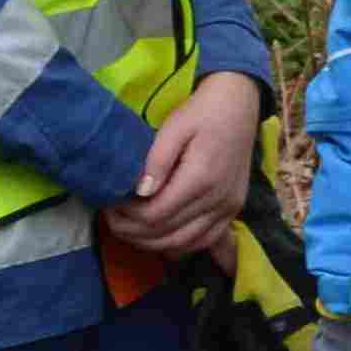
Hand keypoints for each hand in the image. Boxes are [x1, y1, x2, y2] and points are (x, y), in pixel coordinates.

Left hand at [106, 73, 263, 258]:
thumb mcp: (175, 126)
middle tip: (111, 218)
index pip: (155, 215)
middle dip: (133, 231)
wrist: (240, 105)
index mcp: (202, 178)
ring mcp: (228, 208)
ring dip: (152, 243)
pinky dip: (178, 245)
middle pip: (166, 234)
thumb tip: (139, 192)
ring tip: (129, 228)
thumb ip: (157, 160)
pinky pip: (204, 241)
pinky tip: (159, 236)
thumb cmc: (203, 111)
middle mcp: (218, 200)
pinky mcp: (233, 210)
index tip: (110, 203)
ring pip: (183, 243)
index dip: (127, 216)